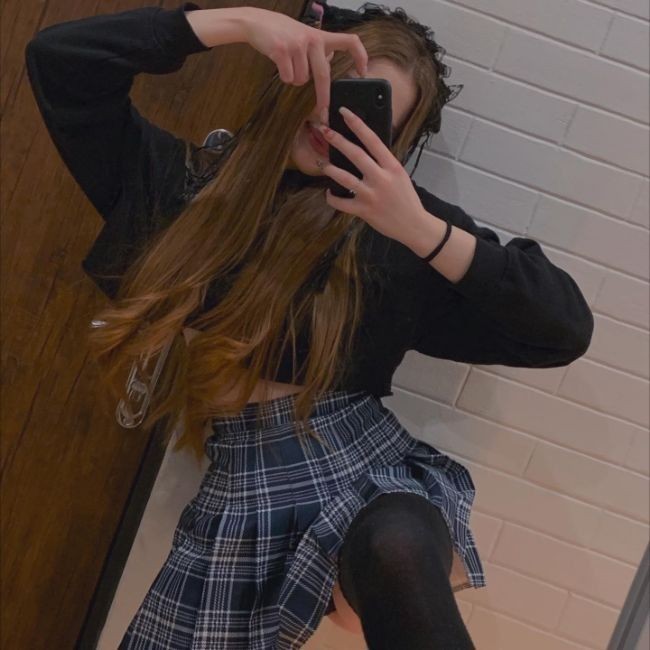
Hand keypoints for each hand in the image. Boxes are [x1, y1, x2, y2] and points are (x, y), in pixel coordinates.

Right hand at [242, 8, 367, 122]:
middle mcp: (312, 39)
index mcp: (321, 36)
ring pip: (302, 79)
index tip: (363, 72)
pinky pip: (289, 78)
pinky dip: (284, 77)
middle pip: (323, 75)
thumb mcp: (304, 34)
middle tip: (324, 112)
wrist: (256, 22)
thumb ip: (317, 48)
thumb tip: (328, 61)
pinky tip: (279, 65)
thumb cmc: (281, 32)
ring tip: (288, 64)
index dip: (360, 56)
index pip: (349, 41)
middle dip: (323, 97)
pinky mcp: (282, 51)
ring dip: (295, 79)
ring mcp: (297, 45)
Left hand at [318, 107, 427, 246]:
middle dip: (338, 140)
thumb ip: (384, 163)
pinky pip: (342, 203)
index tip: (344, 112)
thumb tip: (364, 149)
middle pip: (356, 155)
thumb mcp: (399, 175)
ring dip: (330, 169)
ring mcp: (371, 195)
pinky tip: (329, 193)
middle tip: (325, 130)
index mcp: (392, 166)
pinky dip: (332, 198)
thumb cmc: (406, 199)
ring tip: (322, 163)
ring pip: (345, 178)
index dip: (357, 124)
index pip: (373, 140)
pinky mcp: (364, 211)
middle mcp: (381, 178)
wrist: (413, 225)